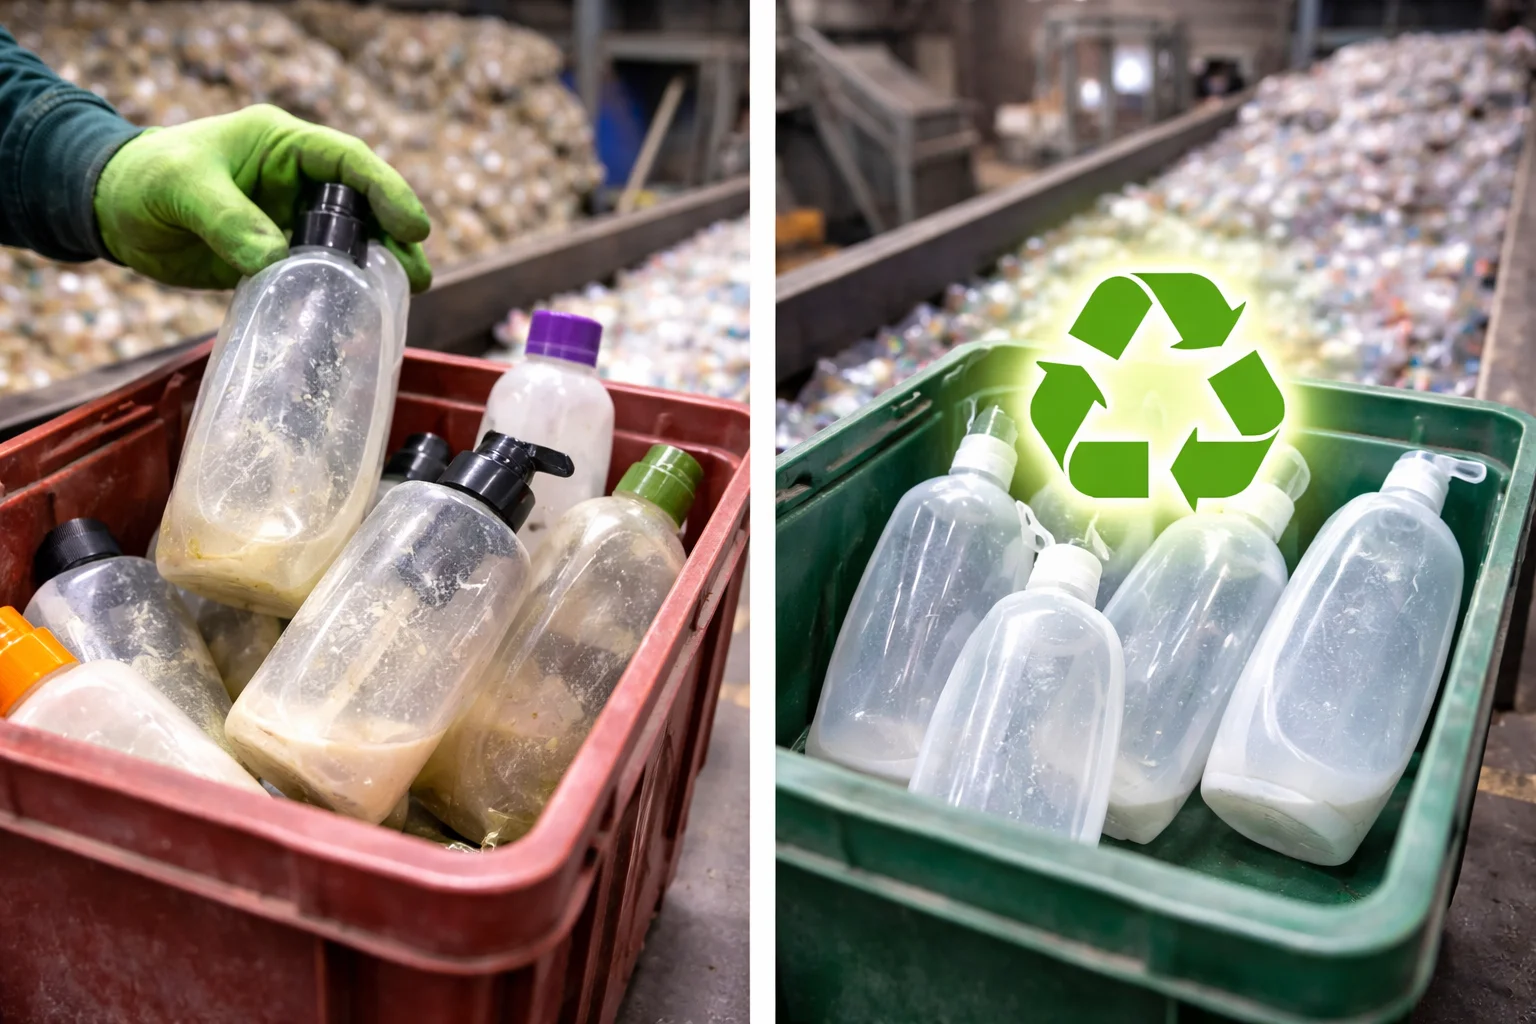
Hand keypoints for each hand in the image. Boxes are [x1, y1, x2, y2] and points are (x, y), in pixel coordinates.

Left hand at [94, 104, 431, 291]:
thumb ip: (228, 219)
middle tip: (416, 277)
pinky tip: (358, 316)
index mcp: (282, 146)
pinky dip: (338, 294)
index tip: (413, 227)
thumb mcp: (184, 188)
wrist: (111, 210)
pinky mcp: (276, 257)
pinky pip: (317, 275)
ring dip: (374, 270)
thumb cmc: (144, 179)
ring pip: (346, 245)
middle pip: (362, 208)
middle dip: (394, 240)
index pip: (348, 162)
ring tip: (402, 299)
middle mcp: (296, 182)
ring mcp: (289, 221)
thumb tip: (274, 259)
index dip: (386, 191)